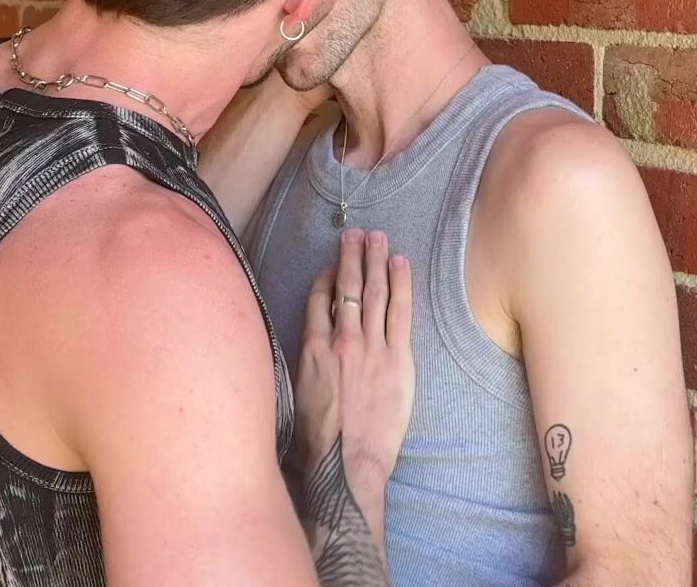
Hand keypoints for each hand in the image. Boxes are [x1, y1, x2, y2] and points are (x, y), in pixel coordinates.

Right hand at [294, 229, 414, 492]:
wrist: (346, 463)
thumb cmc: (317, 441)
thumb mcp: (295, 396)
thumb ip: (301, 366)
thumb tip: (305, 351)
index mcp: (312, 349)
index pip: (319, 300)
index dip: (325, 279)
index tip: (330, 267)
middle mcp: (341, 340)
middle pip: (347, 287)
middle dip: (351, 257)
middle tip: (355, 234)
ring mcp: (371, 347)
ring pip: (375, 292)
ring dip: (376, 260)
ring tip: (378, 237)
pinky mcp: (397, 359)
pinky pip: (400, 312)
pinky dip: (400, 284)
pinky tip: (401, 264)